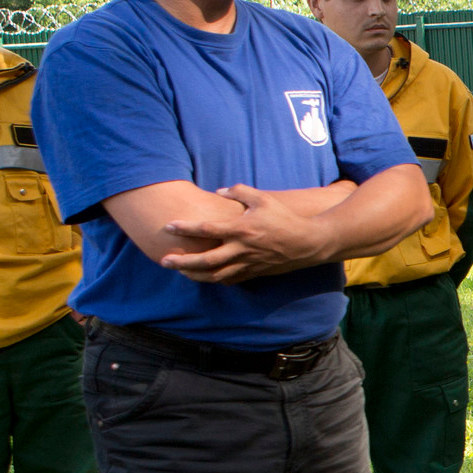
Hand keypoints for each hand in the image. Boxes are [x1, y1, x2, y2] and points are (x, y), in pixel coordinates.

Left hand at [157, 185, 334, 282]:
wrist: (308, 243)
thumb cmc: (285, 219)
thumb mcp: (263, 198)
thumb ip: (239, 192)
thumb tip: (218, 192)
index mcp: (241, 229)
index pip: (207, 230)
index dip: (186, 228)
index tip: (169, 226)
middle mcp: (241, 249)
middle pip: (205, 260)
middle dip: (182, 262)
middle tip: (164, 260)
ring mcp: (247, 264)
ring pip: (215, 275)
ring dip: (195, 275)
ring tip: (181, 272)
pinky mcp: (254, 273)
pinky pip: (230, 280)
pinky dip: (215, 279)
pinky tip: (205, 276)